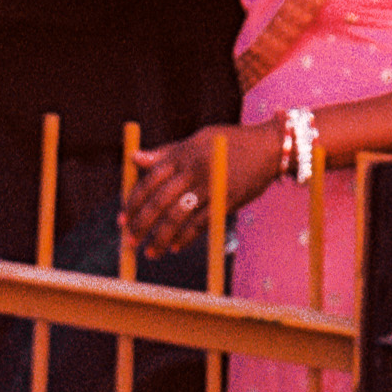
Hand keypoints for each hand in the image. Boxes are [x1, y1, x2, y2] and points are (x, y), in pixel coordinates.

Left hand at [124, 122, 280, 259]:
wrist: (269, 147)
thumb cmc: (231, 142)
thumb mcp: (197, 140)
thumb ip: (166, 153)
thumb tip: (134, 158)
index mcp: (183, 154)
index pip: (150, 179)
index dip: (133, 200)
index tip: (122, 217)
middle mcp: (194, 170)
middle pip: (160, 200)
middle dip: (141, 223)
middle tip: (129, 239)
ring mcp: (211, 186)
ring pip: (178, 216)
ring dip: (161, 237)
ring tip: (150, 252)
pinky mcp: (227, 200)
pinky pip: (201, 223)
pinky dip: (186, 237)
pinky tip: (175, 247)